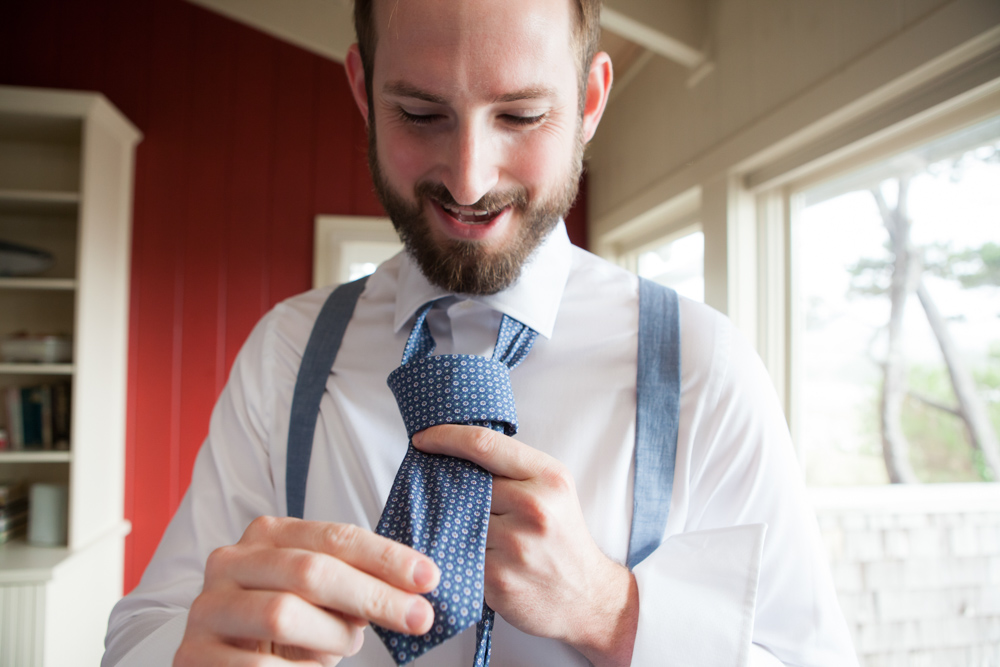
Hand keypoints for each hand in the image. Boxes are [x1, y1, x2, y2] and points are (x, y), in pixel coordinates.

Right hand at [173, 517, 439, 665]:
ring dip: (330, 637)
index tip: (429, 578)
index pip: (334, 537)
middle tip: (419, 618)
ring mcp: (207, 609)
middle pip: (311, 571)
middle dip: (373, 596)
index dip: (385, 557)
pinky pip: (258, 666)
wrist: (223, 663)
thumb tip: (416, 593)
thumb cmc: (288, 629)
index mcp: (267, 535)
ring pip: (282, 615)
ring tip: (345, 649)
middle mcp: (230, 562)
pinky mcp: (192, 656)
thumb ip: (357, 587)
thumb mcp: (323, 600)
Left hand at [413, 425, 638, 666]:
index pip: (484, 444)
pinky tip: (468, 556)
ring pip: (456, 520)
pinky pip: (458, 555)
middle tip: (441, 493)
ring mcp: (516, 546)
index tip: (422, 439)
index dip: (445, 436)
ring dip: (452, 523)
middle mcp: (535, 508)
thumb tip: (455, 452)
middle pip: (465, 483)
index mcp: (549, 477)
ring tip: (464, 530)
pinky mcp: (499, 580)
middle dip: (448, 487)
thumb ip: (513, 470)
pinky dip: (456, 553)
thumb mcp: (554, 491)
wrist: (588, 597)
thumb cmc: (563, 538)